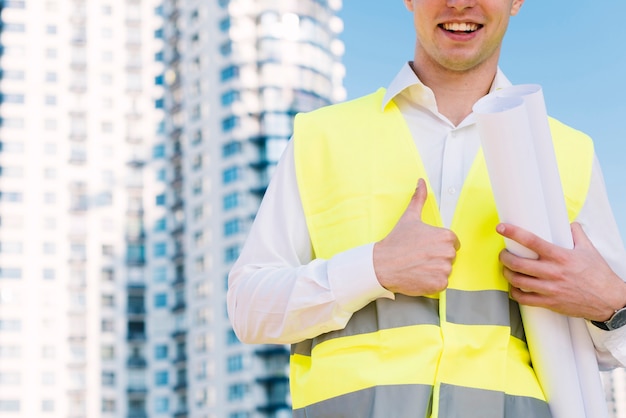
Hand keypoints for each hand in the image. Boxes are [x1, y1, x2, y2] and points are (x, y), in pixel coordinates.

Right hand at [373, 179, 459, 295]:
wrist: (382, 265)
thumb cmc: (396, 242)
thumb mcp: (409, 217)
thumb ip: (419, 199)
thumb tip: (421, 182)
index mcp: (446, 236)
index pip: (452, 243)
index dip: (437, 245)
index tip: (424, 247)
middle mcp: (448, 252)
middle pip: (449, 257)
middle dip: (436, 258)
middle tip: (419, 257)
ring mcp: (444, 269)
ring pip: (445, 271)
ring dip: (433, 271)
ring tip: (417, 266)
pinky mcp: (439, 284)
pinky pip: (441, 284)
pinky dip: (431, 283)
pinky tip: (418, 276)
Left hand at [497, 222, 625, 320]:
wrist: (609, 300)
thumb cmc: (599, 275)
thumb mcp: (589, 250)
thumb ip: (577, 234)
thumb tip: (570, 223)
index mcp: (560, 256)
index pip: (532, 241)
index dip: (513, 233)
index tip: (501, 228)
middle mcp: (553, 272)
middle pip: (518, 263)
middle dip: (504, 257)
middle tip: (503, 254)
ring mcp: (550, 289)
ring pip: (518, 281)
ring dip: (507, 274)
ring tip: (507, 269)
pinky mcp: (550, 303)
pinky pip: (524, 299)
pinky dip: (515, 292)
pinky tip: (514, 287)